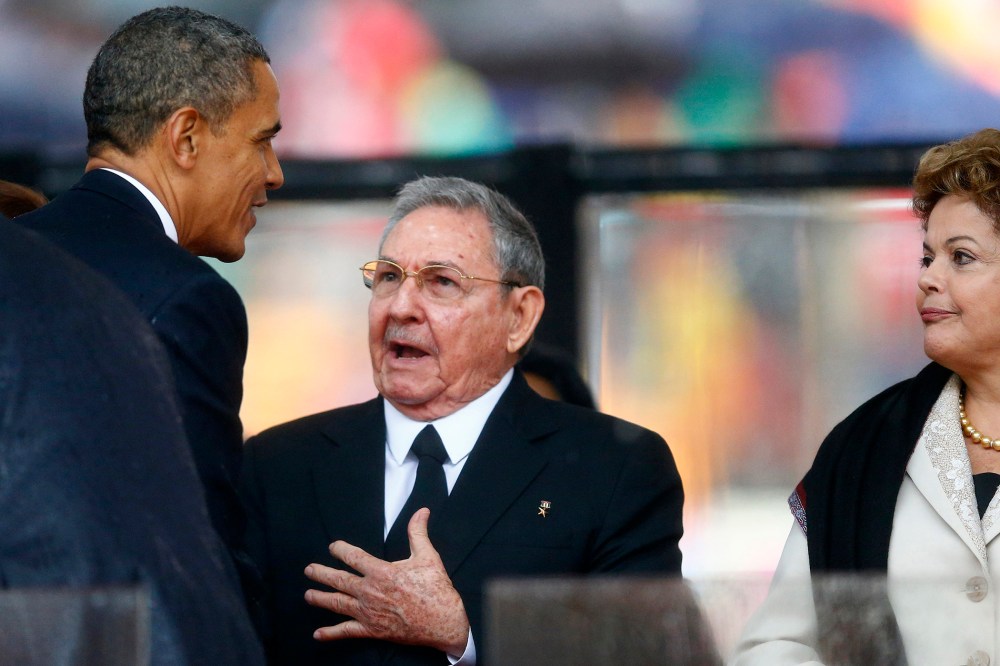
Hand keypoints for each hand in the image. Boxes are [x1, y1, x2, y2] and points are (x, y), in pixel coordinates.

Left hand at [304, 508, 469, 656]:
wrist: (443, 622)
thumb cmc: (436, 590)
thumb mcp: (428, 556)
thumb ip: (418, 533)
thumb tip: (421, 512)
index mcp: (381, 572)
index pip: (353, 557)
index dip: (340, 550)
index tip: (333, 547)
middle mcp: (370, 592)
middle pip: (339, 580)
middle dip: (321, 574)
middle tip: (309, 570)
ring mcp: (369, 612)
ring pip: (337, 604)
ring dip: (320, 599)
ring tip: (308, 595)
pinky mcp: (372, 630)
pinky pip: (347, 632)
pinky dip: (331, 633)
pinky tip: (318, 634)